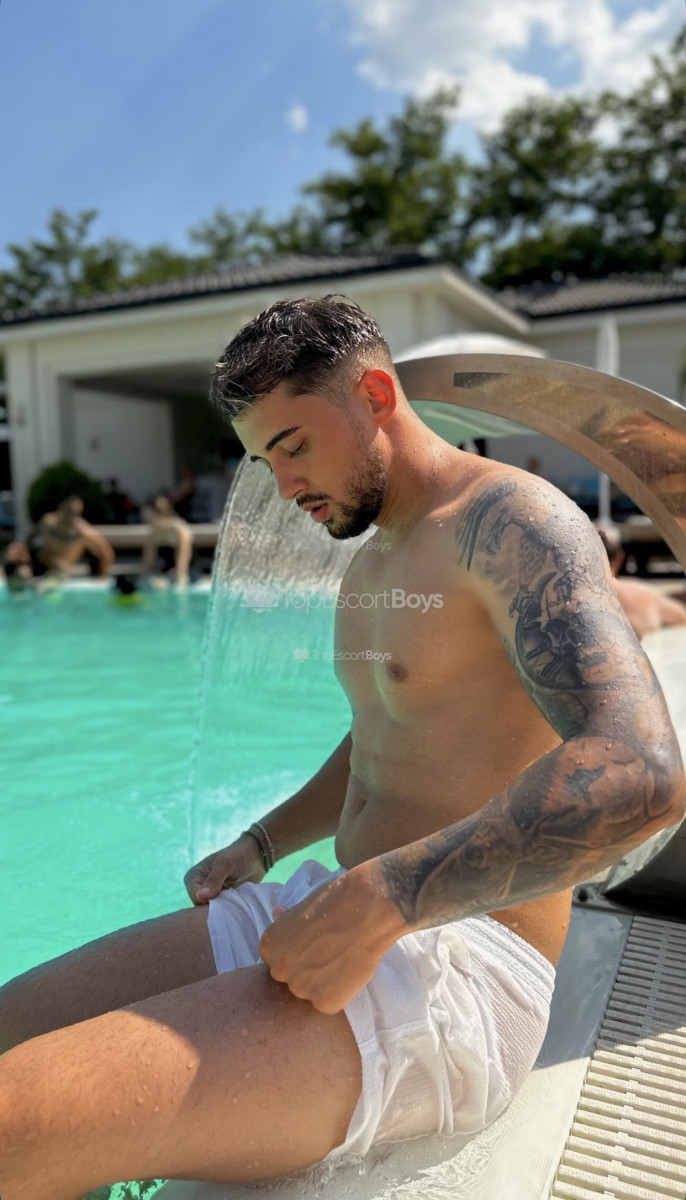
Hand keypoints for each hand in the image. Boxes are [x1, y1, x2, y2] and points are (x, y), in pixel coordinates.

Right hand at [184, 834, 265, 904]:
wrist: (256, 857)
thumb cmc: (239, 855)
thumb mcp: (226, 864)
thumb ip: (214, 879)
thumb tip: (200, 896)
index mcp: (193, 877)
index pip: (196, 898)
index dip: (210, 901)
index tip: (227, 895)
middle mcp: (197, 888)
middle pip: (202, 908)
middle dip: (217, 907)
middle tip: (233, 898)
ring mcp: (209, 896)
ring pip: (212, 912)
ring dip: (225, 909)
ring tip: (236, 898)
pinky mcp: (219, 901)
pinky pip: (220, 913)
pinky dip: (229, 910)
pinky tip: (238, 902)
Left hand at [258, 864, 402, 1013]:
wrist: (367, 909)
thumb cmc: (335, 900)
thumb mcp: (302, 907)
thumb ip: (287, 922)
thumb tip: (276, 914)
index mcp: (268, 947)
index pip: (279, 959)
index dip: (298, 953)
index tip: (313, 944)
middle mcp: (279, 971)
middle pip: (292, 978)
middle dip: (307, 969)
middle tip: (329, 953)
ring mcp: (300, 989)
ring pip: (311, 992)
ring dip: (323, 982)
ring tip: (342, 960)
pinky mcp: (324, 1003)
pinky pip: (330, 1002)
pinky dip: (341, 992)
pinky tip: (350, 972)